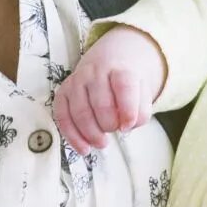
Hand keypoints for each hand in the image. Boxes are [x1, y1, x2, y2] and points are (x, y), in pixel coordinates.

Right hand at [53, 27, 164, 152]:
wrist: (110, 59)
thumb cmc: (127, 80)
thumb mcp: (143, 89)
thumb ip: (140, 110)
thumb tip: (126, 127)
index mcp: (120, 69)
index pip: (124, 87)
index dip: (128, 111)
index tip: (128, 126)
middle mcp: (96, 72)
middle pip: (101, 104)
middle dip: (110, 125)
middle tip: (115, 130)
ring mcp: (77, 81)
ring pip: (80, 112)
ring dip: (92, 134)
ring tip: (102, 143)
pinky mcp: (63, 92)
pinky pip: (62, 116)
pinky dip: (72, 136)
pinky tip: (83, 147)